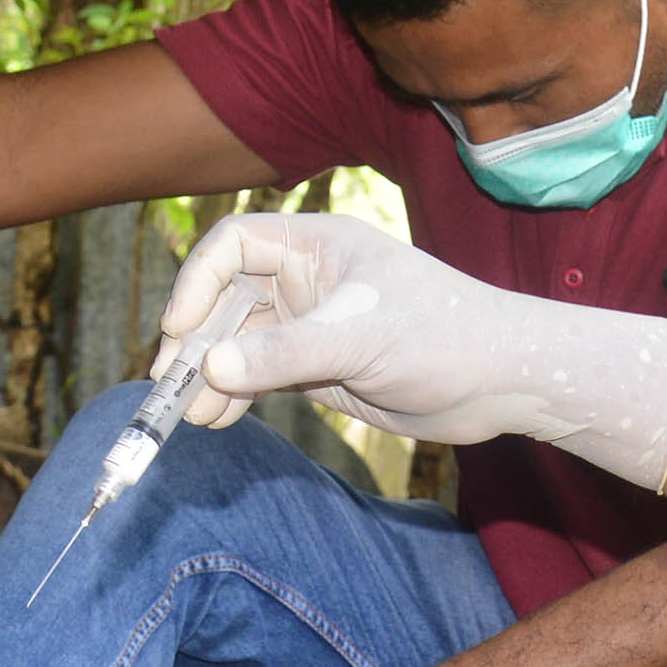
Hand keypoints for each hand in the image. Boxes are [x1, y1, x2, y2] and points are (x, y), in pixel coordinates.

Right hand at [155, 212, 666, 492]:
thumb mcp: (359, 339)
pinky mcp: (317, 366)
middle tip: (168, 388)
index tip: (180, 331)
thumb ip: (284, 352)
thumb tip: (209, 364)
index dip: (196, 283)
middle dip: (193, 342)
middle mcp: (306, 278)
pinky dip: (232, 396)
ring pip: (236, 343)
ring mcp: (308, 324)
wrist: (498, 383)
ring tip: (190, 418)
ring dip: (207, 376)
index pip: (232, 245)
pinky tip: (216, 422)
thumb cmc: (443, 337)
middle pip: (223, 299)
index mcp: (316, 244)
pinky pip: (256, 375)